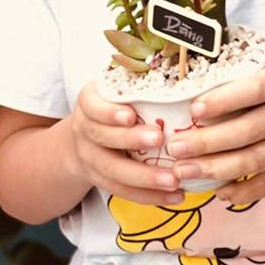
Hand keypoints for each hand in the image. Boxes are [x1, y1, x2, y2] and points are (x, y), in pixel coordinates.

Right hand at [71, 81, 183, 204]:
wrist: (84, 134)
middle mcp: (84, 130)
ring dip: (145, 178)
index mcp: (88, 102)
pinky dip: (149, 196)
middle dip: (131, 140)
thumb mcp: (116, 85)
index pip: (93, 106)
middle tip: (160, 139)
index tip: (131, 114)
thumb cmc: (113, 102)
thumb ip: (138, 80)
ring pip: (113, 171)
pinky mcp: (100, 180)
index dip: (110, 112)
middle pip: (103, 138)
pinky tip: (174, 195)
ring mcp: (89, 158)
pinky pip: (123, 192)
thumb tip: (180, 69)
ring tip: (174, 179)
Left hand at [165, 34, 264, 203]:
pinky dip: (244, 192)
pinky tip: (218, 193)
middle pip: (248, 131)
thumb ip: (260, 44)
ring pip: (254, 160)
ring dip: (216, 169)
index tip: (195, 107)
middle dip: (208, 142)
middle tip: (175, 146)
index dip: (224, 100)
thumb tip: (218, 40)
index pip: (255, 90)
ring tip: (183, 171)